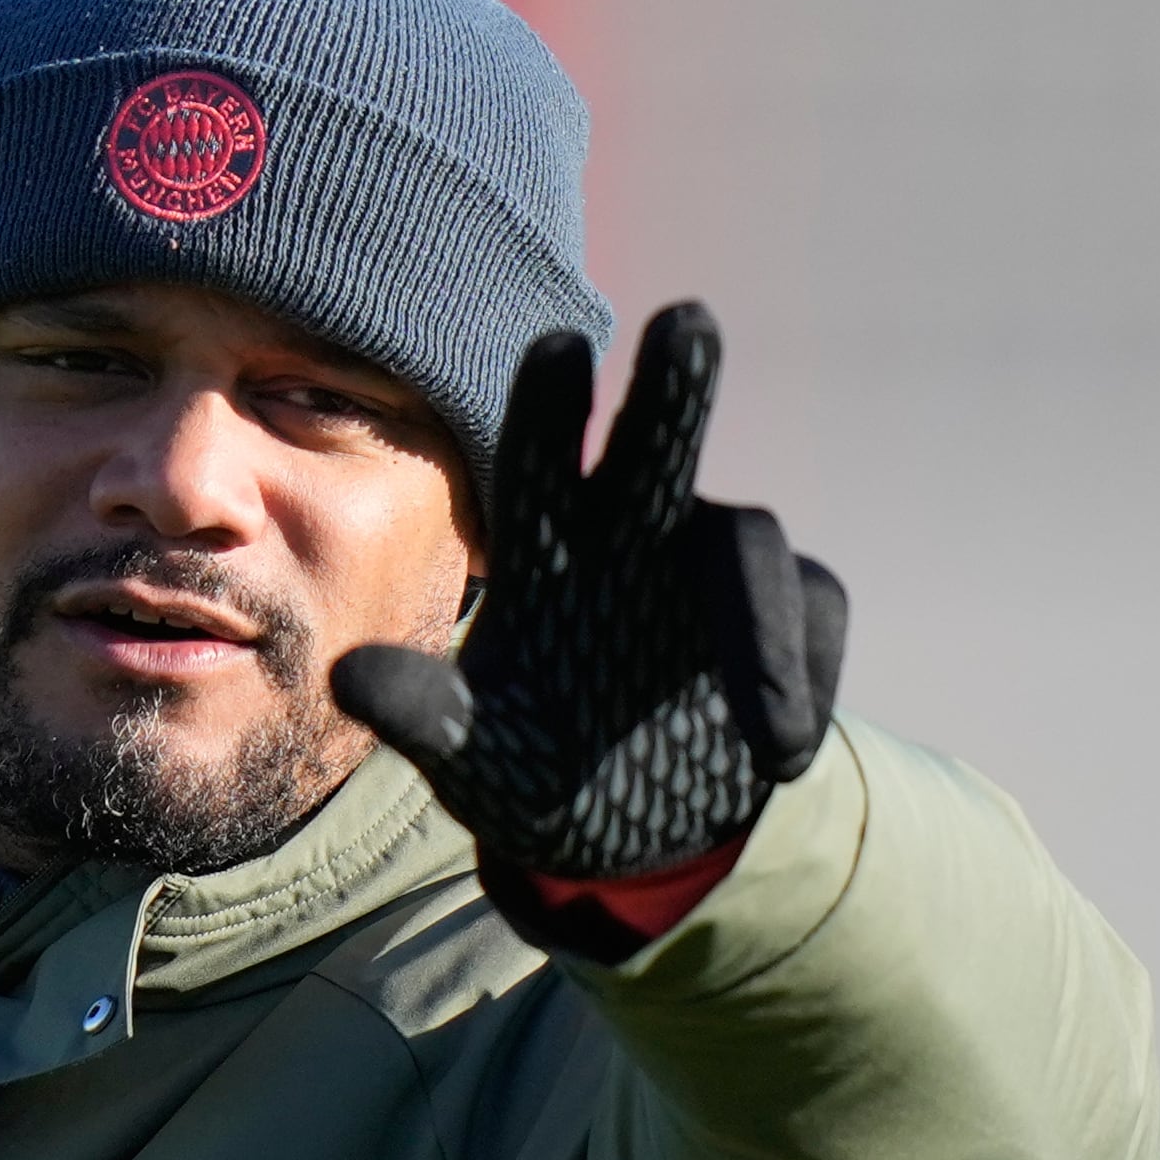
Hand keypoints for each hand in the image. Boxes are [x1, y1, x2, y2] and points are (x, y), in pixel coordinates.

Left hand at [333, 302, 847, 880]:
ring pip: (750, 543)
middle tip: (684, 320)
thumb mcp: (473, 756)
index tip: (556, 346)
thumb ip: (422, 714)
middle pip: (656, 442)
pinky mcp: (793, 610)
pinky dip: (797, 687)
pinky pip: (811, 617)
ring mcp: (718, 568)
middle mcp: (635, 532)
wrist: (628, 840)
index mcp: (549, 548)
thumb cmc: (530, 770)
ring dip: (758, 630)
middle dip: (673, 385)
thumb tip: (348, 678)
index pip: (539, 464)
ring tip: (765, 736)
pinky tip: (775, 757)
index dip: (549, 410)